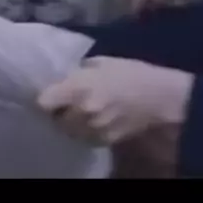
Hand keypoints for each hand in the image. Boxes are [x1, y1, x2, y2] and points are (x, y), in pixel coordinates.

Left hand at [37, 56, 192, 146]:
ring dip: (69, 122)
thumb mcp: (103, 62)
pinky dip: (84, 130)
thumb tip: (66, 76)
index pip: (43, 101)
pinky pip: (83, 137)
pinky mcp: (103, 141)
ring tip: (79, 111)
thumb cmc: (131, 73)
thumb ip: (80, 70)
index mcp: (79, 87)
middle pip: (54, 119)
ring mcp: (92, 129)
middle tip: (64, 102)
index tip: (48, 93)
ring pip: (68, 131)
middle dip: (57, 111)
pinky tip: (92, 120)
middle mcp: (81, 112)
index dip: (44, 97)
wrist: (159, 98)